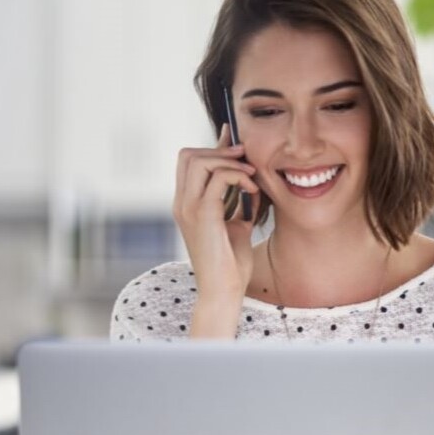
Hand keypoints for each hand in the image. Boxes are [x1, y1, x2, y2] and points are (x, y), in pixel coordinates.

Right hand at [172, 124, 260, 305]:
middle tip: (245, 158)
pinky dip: (238, 176)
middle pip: (188, 154)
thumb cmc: (230, 262)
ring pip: (200, 161)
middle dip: (219, 150)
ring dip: (229, 161)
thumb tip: (249, 176)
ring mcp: (188, 208)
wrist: (224, 291)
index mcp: (186, 204)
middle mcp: (181, 203)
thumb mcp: (237, 223)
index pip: (188, 162)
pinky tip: (252, 189)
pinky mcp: (202, 215)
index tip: (236, 144)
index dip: (213, 147)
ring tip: (251, 174)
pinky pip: (218, 178)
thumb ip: (239, 200)